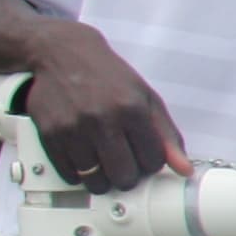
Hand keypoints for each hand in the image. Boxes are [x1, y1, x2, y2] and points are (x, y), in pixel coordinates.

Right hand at [19, 25, 187, 190]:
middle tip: (123, 161)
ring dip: (103, 177)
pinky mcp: (50, 135)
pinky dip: (79, 174)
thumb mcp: (146, 98)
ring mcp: (73, 129)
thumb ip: (167, 135)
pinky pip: (69, 175)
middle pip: (124, 177)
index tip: (143, 154)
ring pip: (96, 181)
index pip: (152, 162)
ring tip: (103, 160)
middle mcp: (102, 120)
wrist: (63, 54)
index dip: (150, 162)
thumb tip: (185, 170)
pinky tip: (84, 157)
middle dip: (128, 175)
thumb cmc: (108, 77)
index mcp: (132, 109)